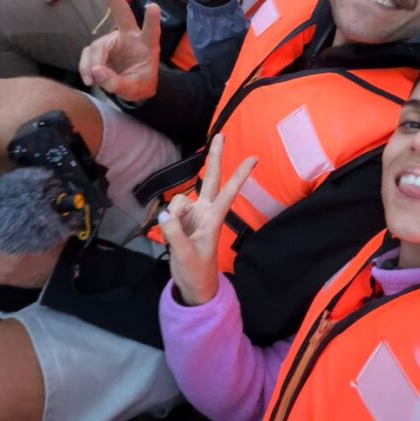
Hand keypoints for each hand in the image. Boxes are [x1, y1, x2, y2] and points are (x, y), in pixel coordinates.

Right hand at [78, 0, 160, 100]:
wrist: (133, 87)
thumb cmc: (140, 83)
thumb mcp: (133, 89)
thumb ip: (117, 83)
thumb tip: (96, 72)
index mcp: (146, 45)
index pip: (151, 31)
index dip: (152, 20)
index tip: (154, 6)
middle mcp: (129, 37)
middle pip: (121, 13)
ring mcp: (112, 40)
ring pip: (96, 47)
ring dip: (92, 64)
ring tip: (94, 80)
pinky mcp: (99, 48)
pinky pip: (87, 54)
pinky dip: (85, 67)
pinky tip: (88, 79)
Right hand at [160, 134, 255, 305]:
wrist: (191, 286)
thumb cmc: (196, 271)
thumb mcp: (186, 255)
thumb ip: (175, 234)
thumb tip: (165, 214)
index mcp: (214, 218)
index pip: (229, 192)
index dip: (240, 175)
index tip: (254, 157)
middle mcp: (205, 212)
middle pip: (211, 179)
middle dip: (215, 157)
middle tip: (222, 135)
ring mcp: (193, 215)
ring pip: (179, 201)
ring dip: (173, 215)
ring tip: (177, 238)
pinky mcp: (180, 220)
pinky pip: (170, 211)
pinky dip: (166, 221)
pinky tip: (169, 234)